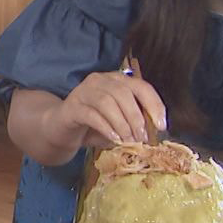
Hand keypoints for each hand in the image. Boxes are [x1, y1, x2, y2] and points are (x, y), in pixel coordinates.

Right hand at [41, 69, 167, 158]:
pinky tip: (114, 139)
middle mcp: (100, 80)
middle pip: (123, 93)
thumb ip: (134, 121)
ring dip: (122, 124)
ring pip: (107, 102)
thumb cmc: (93, 126)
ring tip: (129, 141)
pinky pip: (91, 114)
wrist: (60, 130)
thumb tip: (155, 131)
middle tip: (142, 138)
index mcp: (116, 80)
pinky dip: (106, 128)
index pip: (141, 86)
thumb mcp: (119, 122)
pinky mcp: (71, 107)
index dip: (154, 104)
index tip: (161, 125)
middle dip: (136, 118)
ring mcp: (83, 91)